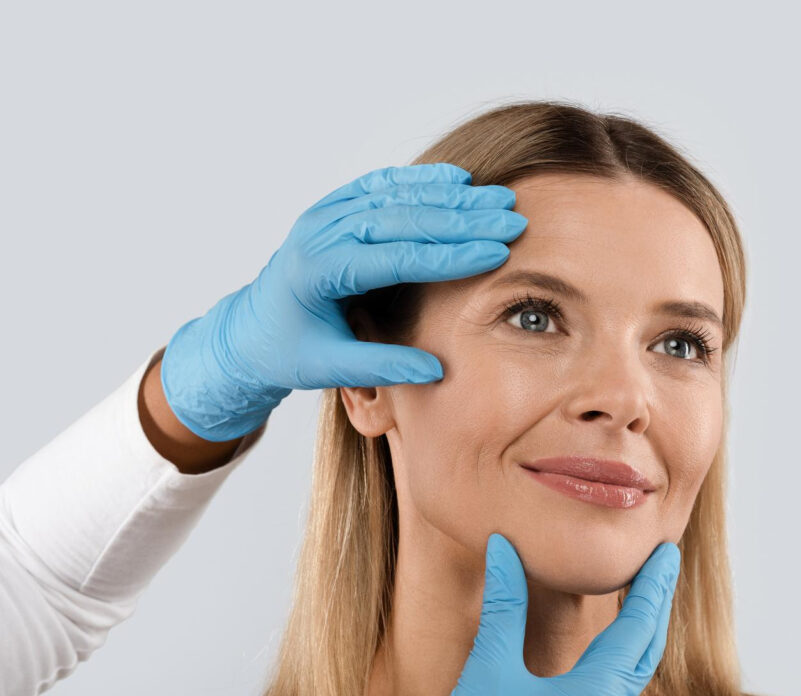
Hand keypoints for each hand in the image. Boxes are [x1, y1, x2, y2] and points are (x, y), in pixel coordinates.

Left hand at [161, 163, 527, 439]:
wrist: (247, 331)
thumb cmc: (289, 353)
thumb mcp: (330, 369)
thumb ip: (382, 367)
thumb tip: (437, 370)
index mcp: (318, 271)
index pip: (398, 257)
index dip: (451, 255)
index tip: (497, 252)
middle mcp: (321, 233)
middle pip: (403, 218)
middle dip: (464, 219)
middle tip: (512, 218)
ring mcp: (326, 215)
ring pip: (396, 195)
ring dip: (451, 196)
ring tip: (499, 198)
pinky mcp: (334, 208)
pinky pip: (382, 186)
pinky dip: (422, 182)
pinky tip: (458, 180)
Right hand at [374, 533, 681, 695]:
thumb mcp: (486, 670)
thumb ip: (503, 606)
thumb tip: (504, 547)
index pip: (639, 628)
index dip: (652, 585)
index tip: (665, 551)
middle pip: (647, 650)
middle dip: (656, 604)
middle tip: (662, 562)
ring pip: (634, 673)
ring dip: (643, 631)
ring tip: (643, 594)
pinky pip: (615, 691)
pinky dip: (623, 655)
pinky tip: (609, 644)